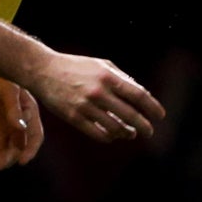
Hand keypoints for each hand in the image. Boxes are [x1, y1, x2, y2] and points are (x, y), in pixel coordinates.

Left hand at [0, 77, 44, 171]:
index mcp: (28, 111)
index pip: (34, 135)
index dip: (30, 149)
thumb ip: (14, 109)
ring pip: (1, 148)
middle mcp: (17, 121)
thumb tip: (20, 128)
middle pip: (16, 145)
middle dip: (8, 156)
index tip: (22, 161)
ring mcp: (2, 125)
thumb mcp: (8, 89)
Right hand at [27, 51, 163, 141]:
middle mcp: (98, 92)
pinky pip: (96, 133)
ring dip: (126, 133)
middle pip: (130, 115)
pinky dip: (108, 137)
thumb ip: (122, 78)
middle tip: (149, 132)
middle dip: (144, 126)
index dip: (152, 108)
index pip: (139, 96)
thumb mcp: (101, 64)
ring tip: (130, 134)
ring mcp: (84, 106)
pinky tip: (112, 135)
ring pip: (114, 127)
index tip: (159, 116)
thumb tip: (142, 95)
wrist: (42, 71)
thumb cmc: (75, 66)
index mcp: (108, 77)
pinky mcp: (72, 117)